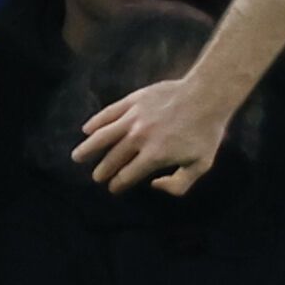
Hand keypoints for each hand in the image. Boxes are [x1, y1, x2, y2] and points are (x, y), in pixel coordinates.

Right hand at [70, 76, 231, 195]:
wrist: (207, 96)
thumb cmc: (206, 132)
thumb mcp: (201, 164)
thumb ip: (179, 184)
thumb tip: (154, 185)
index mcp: (154, 156)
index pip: (127, 176)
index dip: (118, 184)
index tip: (113, 188)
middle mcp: (139, 138)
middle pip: (113, 159)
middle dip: (103, 171)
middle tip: (97, 177)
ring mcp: (134, 118)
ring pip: (103, 136)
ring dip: (88, 148)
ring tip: (77, 157)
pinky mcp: (134, 101)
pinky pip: (109, 113)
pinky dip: (96, 122)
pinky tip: (87, 130)